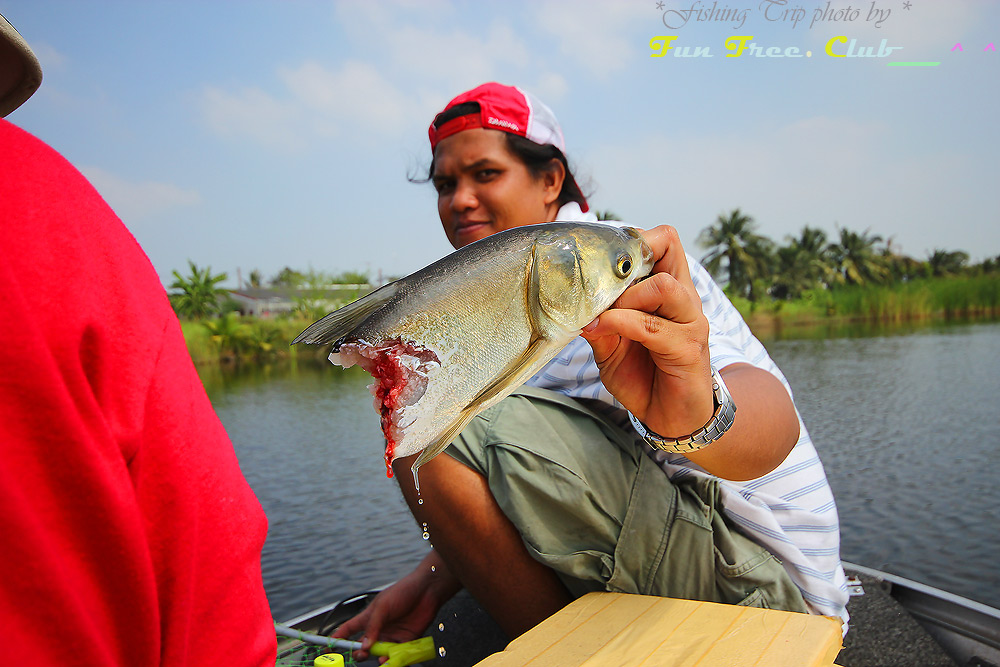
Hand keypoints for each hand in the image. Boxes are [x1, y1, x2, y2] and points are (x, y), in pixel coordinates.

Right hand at [332, 551, 459, 662]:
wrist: (427, 590)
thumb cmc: (402, 592)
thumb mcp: (383, 607)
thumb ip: (372, 627)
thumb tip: (364, 646)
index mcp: (368, 617)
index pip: (348, 630)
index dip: (337, 639)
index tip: (328, 648)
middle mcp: (379, 629)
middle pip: (364, 647)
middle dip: (360, 654)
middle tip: (362, 655)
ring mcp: (392, 636)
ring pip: (380, 654)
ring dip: (378, 659)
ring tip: (380, 658)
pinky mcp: (406, 641)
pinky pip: (397, 655)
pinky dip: (394, 660)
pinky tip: (392, 659)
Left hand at [581, 225, 798, 479]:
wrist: (672, 419)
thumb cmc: (643, 375)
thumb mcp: (610, 345)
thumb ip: (597, 320)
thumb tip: (571, 301)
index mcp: (670, 289)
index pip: (665, 240)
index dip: (636, 238)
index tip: (602, 258)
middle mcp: (685, 300)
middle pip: (668, 248)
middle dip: (625, 263)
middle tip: (598, 288)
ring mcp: (691, 323)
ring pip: (663, 286)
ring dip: (626, 296)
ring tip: (603, 313)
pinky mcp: (689, 350)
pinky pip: (653, 327)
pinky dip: (623, 323)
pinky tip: (603, 328)